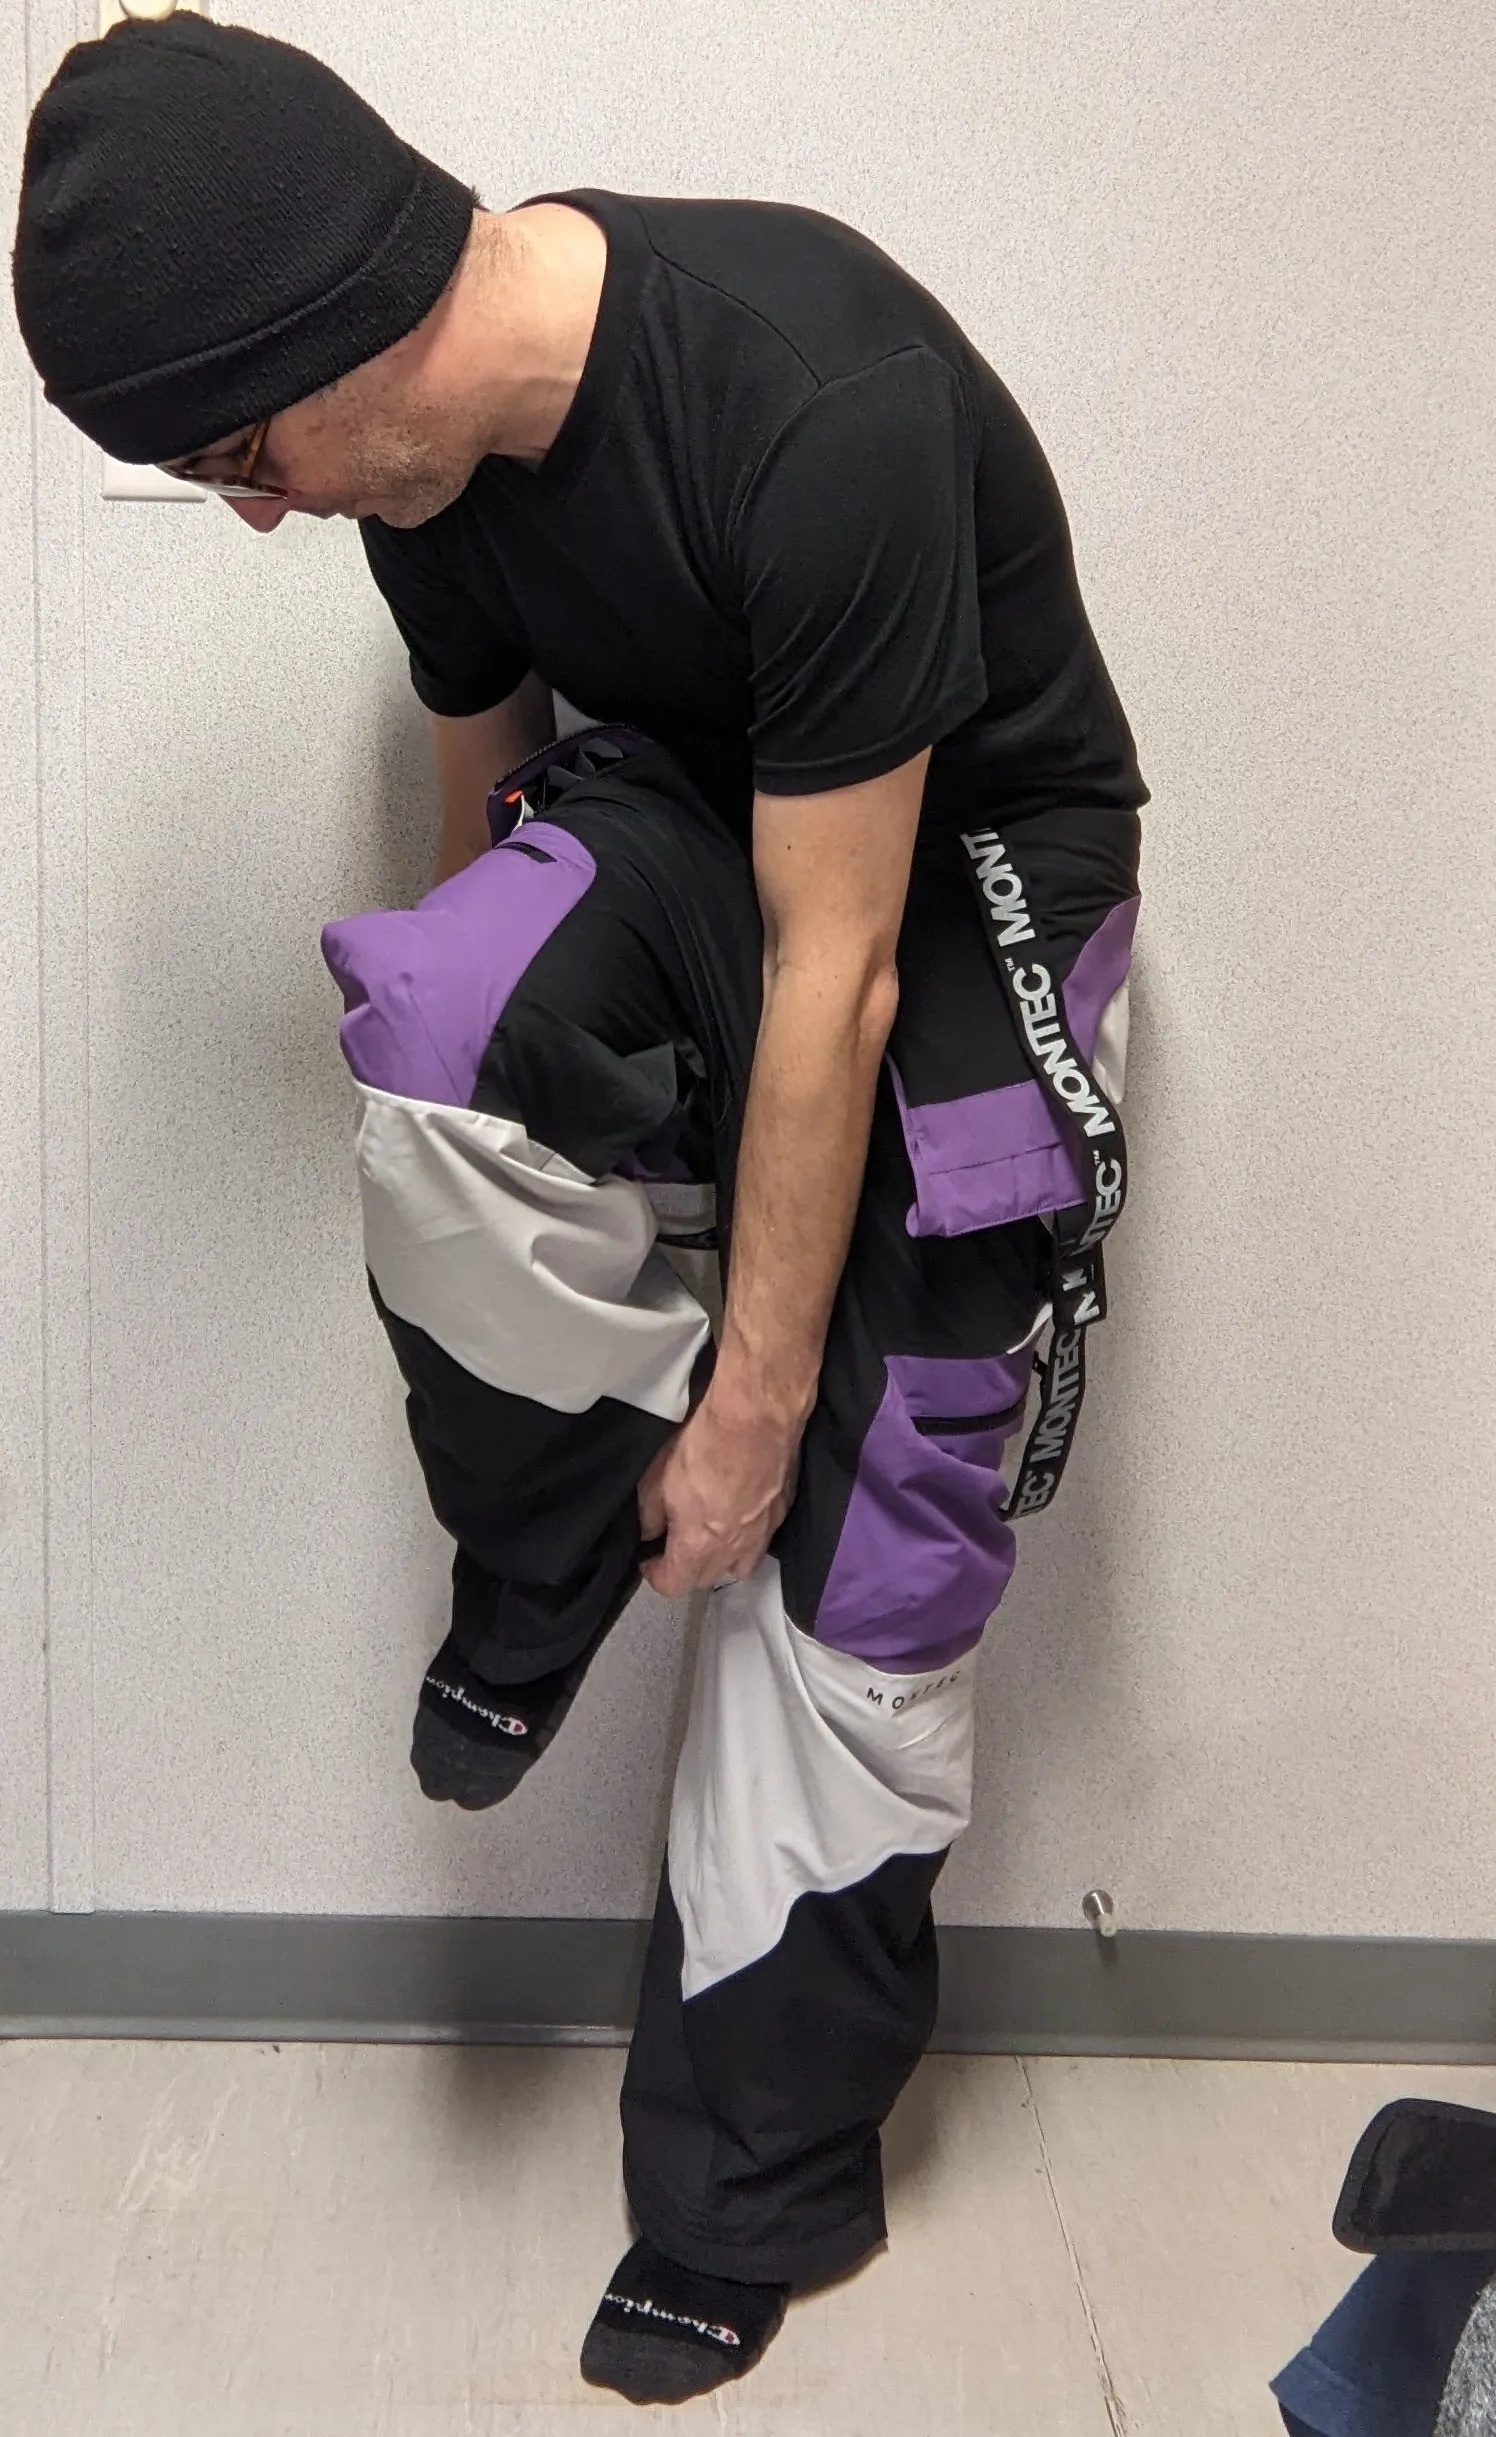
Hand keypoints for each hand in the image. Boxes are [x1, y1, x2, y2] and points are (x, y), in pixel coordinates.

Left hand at [638, 1387, 799, 1596]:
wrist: (755, 1415)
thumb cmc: (703, 1444)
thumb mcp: (656, 1479)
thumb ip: (650, 1515)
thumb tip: (651, 1531)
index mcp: (699, 1546)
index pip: (674, 1585)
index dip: (655, 1577)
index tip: (648, 1560)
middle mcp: (735, 1549)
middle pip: (707, 1579)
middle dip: (686, 1569)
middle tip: (673, 1545)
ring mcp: (763, 1532)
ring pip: (739, 1566)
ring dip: (720, 1560)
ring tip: (709, 1537)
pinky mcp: (782, 1511)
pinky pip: (761, 1540)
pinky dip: (745, 1537)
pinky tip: (737, 1514)